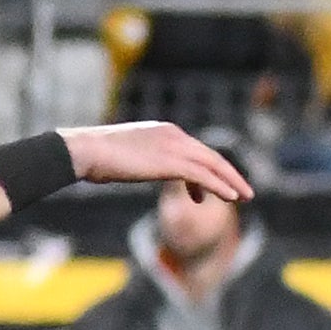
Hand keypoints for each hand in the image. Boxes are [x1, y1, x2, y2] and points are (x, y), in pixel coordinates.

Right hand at [64, 123, 253, 203]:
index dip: (207, 171)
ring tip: (245, 196)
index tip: (209, 190)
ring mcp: (174, 147)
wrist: (85, 151)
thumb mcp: (122, 156)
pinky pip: (204, 175)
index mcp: (163, 131)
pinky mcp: (171, 162)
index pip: (194, 151)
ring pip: (213, 164)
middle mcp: (174, 135)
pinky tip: (232, 197)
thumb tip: (131, 168)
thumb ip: (137, 160)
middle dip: (229, 174)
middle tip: (243, 191)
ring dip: (232, 181)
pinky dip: (220, 186)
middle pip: (210, 156)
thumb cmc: (93, 156)